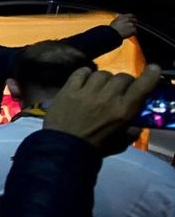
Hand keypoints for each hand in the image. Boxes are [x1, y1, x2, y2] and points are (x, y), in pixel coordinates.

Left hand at [42, 65, 162, 151]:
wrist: (64, 148)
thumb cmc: (95, 148)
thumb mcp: (120, 143)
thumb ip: (131, 132)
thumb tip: (136, 125)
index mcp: (124, 111)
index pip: (142, 87)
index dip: (149, 76)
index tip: (153, 68)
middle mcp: (108, 97)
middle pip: (122, 77)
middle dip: (124, 81)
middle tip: (119, 89)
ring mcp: (87, 92)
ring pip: (101, 73)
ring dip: (104, 79)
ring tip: (100, 87)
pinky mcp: (69, 89)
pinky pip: (80, 73)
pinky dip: (84, 74)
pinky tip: (84, 79)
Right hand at [110, 13, 136, 39]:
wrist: (113, 33)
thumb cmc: (113, 28)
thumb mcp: (115, 20)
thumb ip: (119, 17)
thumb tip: (118, 14)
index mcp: (124, 16)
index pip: (131, 15)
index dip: (133, 17)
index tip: (133, 19)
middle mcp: (129, 19)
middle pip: (135, 20)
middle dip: (134, 23)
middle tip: (130, 27)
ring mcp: (132, 24)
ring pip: (135, 26)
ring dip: (133, 28)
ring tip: (127, 31)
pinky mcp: (133, 29)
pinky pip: (135, 31)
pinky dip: (133, 33)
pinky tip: (128, 34)